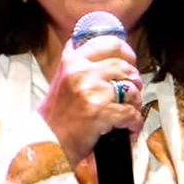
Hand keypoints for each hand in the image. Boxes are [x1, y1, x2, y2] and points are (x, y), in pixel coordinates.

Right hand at [37, 35, 143, 168]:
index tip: (130, 61)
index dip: (126, 52)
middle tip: (133, 90)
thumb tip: (102, 47)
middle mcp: (82, 71)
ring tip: (129, 110)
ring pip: (131, 90)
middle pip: (124, 67)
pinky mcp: (100, 112)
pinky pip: (131, 113)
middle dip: (134, 80)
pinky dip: (134, 122)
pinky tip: (129, 126)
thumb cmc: (57, 113)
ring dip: (135, 102)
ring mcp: (92, 91)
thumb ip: (78, 60)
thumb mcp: (62, 77)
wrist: (48, 140)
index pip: (109, 43)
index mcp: (73, 60)